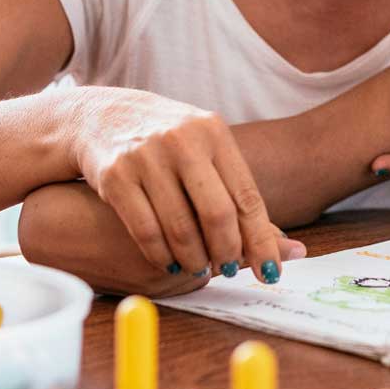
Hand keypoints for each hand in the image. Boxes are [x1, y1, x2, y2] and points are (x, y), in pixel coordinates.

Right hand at [68, 86, 305, 280]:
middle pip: (217, 214)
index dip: (261, 240)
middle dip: (227, 252)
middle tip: (228, 270)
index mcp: (213, 132)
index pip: (246, 196)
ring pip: (180, 228)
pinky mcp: (116, 176)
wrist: (104, 116)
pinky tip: (169, 262)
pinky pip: (146, 231)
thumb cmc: (169, 141)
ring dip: (194, 259)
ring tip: (200, 268)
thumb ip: (238, 191)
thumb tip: (285, 247)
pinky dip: (162, 255)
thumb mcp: (206, 148)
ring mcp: (147, 156)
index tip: (271, 271)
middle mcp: (183, 141)